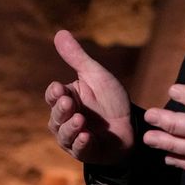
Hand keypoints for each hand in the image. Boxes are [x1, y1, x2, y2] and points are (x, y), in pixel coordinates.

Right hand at [45, 30, 133, 163]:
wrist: (131, 124)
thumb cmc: (110, 99)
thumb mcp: (95, 75)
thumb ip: (77, 58)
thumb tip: (59, 32)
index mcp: (66, 99)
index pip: (52, 95)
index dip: (54, 93)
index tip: (60, 89)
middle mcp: (65, 119)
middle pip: (55, 116)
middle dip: (61, 110)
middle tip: (69, 103)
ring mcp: (74, 137)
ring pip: (63, 134)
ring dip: (70, 127)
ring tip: (80, 119)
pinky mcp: (86, 152)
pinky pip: (79, 150)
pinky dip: (80, 144)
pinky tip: (86, 136)